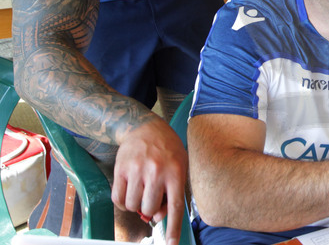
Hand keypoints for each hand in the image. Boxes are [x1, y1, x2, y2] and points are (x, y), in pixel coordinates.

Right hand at [113, 118, 187, 244]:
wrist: (146, 128)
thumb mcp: (179, 167)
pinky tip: (129, 192)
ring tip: (141, 191)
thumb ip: (171, 192)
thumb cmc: (167, 151)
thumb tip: (155, 218)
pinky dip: (122, 202)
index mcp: (175, 172)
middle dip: (150, 210)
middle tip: (151, 199)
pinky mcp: (121, 169)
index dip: (173, 228)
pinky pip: (118, 199)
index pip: (175, 206)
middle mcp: (157, 172)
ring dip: (136, 205)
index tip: (172, 244)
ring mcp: (137, 170)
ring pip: (133, 206)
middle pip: (150, 209)